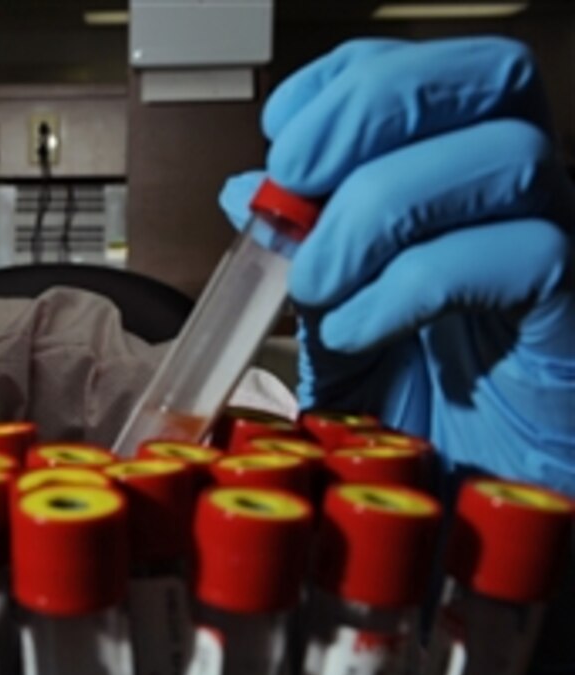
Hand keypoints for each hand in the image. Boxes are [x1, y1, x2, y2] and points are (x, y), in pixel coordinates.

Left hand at [220, 37, 574, 496]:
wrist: (475, 492)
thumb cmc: (416, 405)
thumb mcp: (333, 316)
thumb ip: (300, 251)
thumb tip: (246, 190)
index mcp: (459, 179)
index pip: (429, 69)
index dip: (351, 79)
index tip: (282, 132)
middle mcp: (518, 198)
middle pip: (490, 75)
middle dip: (370, 110)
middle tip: (294, 183)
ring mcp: (556, 246)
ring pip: (508, 156)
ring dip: (380, 211)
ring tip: (319, 286)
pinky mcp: (572, 312)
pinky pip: (526, 256)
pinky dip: (414, 285)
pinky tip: (357, 329)